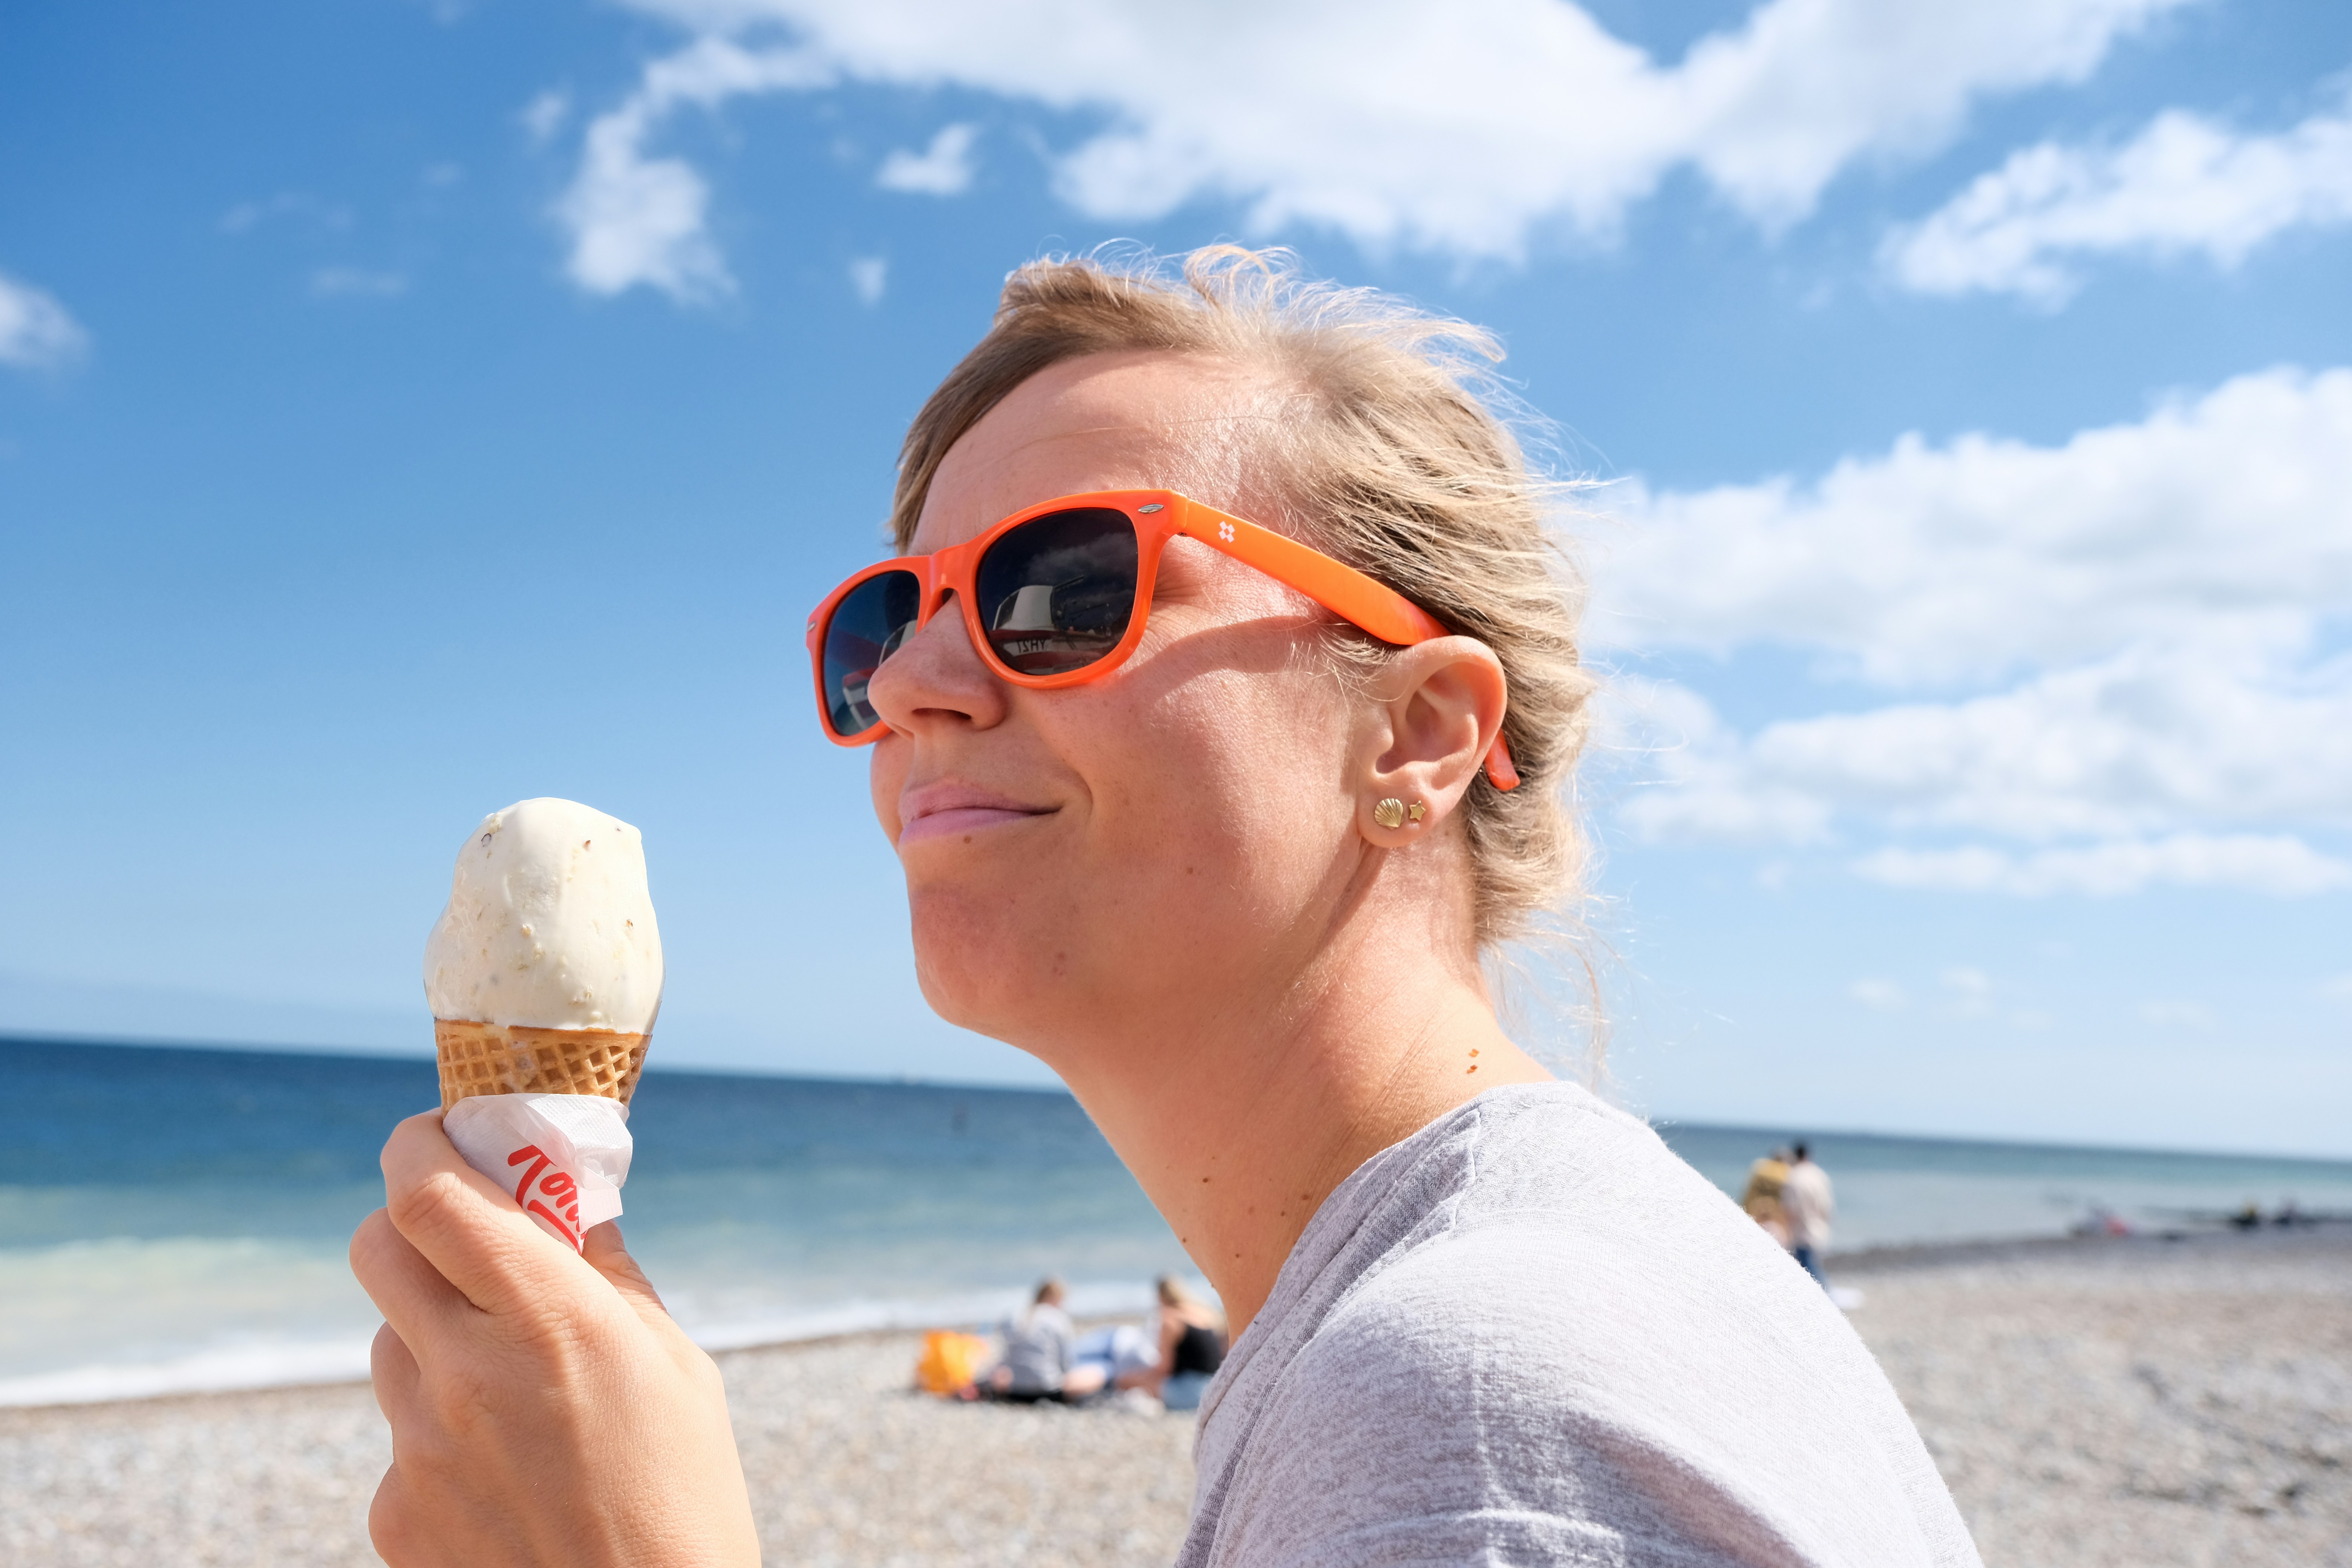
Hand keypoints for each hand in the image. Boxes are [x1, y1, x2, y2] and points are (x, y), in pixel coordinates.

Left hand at [350, 1110, 759, 1566]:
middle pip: (377, 1246)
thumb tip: (571, 1199)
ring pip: (391, 1343)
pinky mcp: (397, 1511)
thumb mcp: (671, 1363)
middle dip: (412, 1221)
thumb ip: (607, 1275)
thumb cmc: (684, 1493)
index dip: (416, 1143)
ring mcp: (419, 1447)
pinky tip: (508, 1471)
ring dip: (434, 1334)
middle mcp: (466, 1371)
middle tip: (458, 1231)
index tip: (435, 1131)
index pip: (428, 1193)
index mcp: (548, 1317)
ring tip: (513, 1385)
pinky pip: (400, 1436)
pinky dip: (443, 1430)